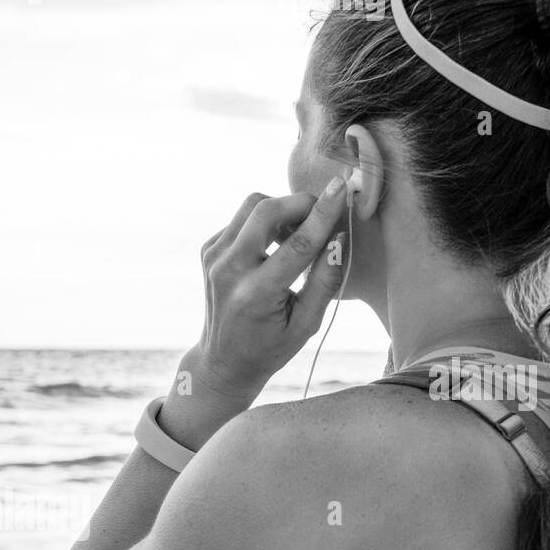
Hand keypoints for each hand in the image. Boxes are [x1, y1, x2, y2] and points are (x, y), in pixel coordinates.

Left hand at [191, 179, 349, 400]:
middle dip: (300, 202)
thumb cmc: (271, 347)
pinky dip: (265, 222)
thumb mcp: (306, 324)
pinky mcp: (208, 250)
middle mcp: (228, 271)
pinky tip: (274, 246)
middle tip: (322, 214)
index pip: (297, 244)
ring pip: (252, 205)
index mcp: (255, 294)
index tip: (341, 188)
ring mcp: (213, 258)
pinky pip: (243, 218)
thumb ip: (326, 280)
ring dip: (282, 209)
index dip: (323, 214)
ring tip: (298, 233)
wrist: (223, 361)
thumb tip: (339, 235)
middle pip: (266, 210)